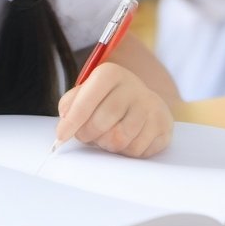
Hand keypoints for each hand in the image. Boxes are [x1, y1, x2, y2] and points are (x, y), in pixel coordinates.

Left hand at [56, 63, 172, 157]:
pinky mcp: (163, 125)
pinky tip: (125, 139)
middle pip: (102, 122)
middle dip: (88, 135)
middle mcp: (133, 86)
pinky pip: (137, 150)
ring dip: (106, 144)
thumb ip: (70, 105)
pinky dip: (125, 151)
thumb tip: (65, 123)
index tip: (61, 136)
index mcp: (110, 74)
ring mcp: (151, 106)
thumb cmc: (107, 98)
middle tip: (86, 135)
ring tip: (106, 136)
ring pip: (120, 139)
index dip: (72, 121)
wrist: (142, 99)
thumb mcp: (86, 92)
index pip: (86, 100)